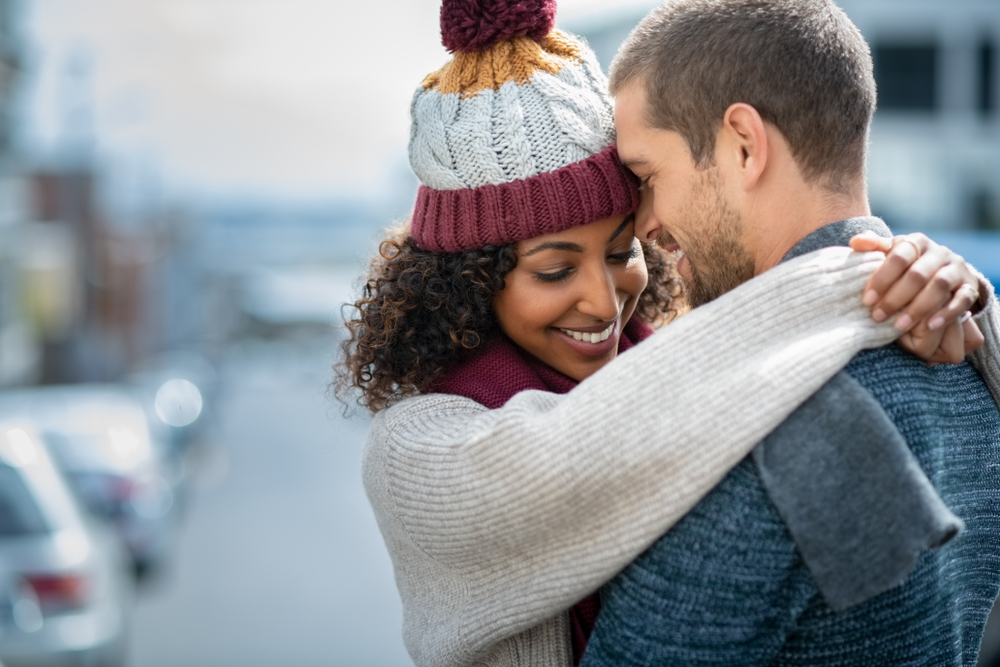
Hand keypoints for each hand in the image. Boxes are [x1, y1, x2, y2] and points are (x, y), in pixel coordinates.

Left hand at [849, 232, 984, 361]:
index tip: (867, 300)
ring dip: (918, 307)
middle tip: (878, 316)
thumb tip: (856, 242)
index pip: (899, 257)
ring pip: (939, 286)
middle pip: (918, 274)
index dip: (882, 278)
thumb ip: (873, 247)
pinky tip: (930, 326)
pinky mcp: (970, 286)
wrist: (939, 271)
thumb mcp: (889, 253)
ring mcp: (957, 269)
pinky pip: (963, 299)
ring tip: (899, 326)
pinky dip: (947, 313)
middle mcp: (939, 252)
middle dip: (895, 298)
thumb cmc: (904, 264)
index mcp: (916, 242)